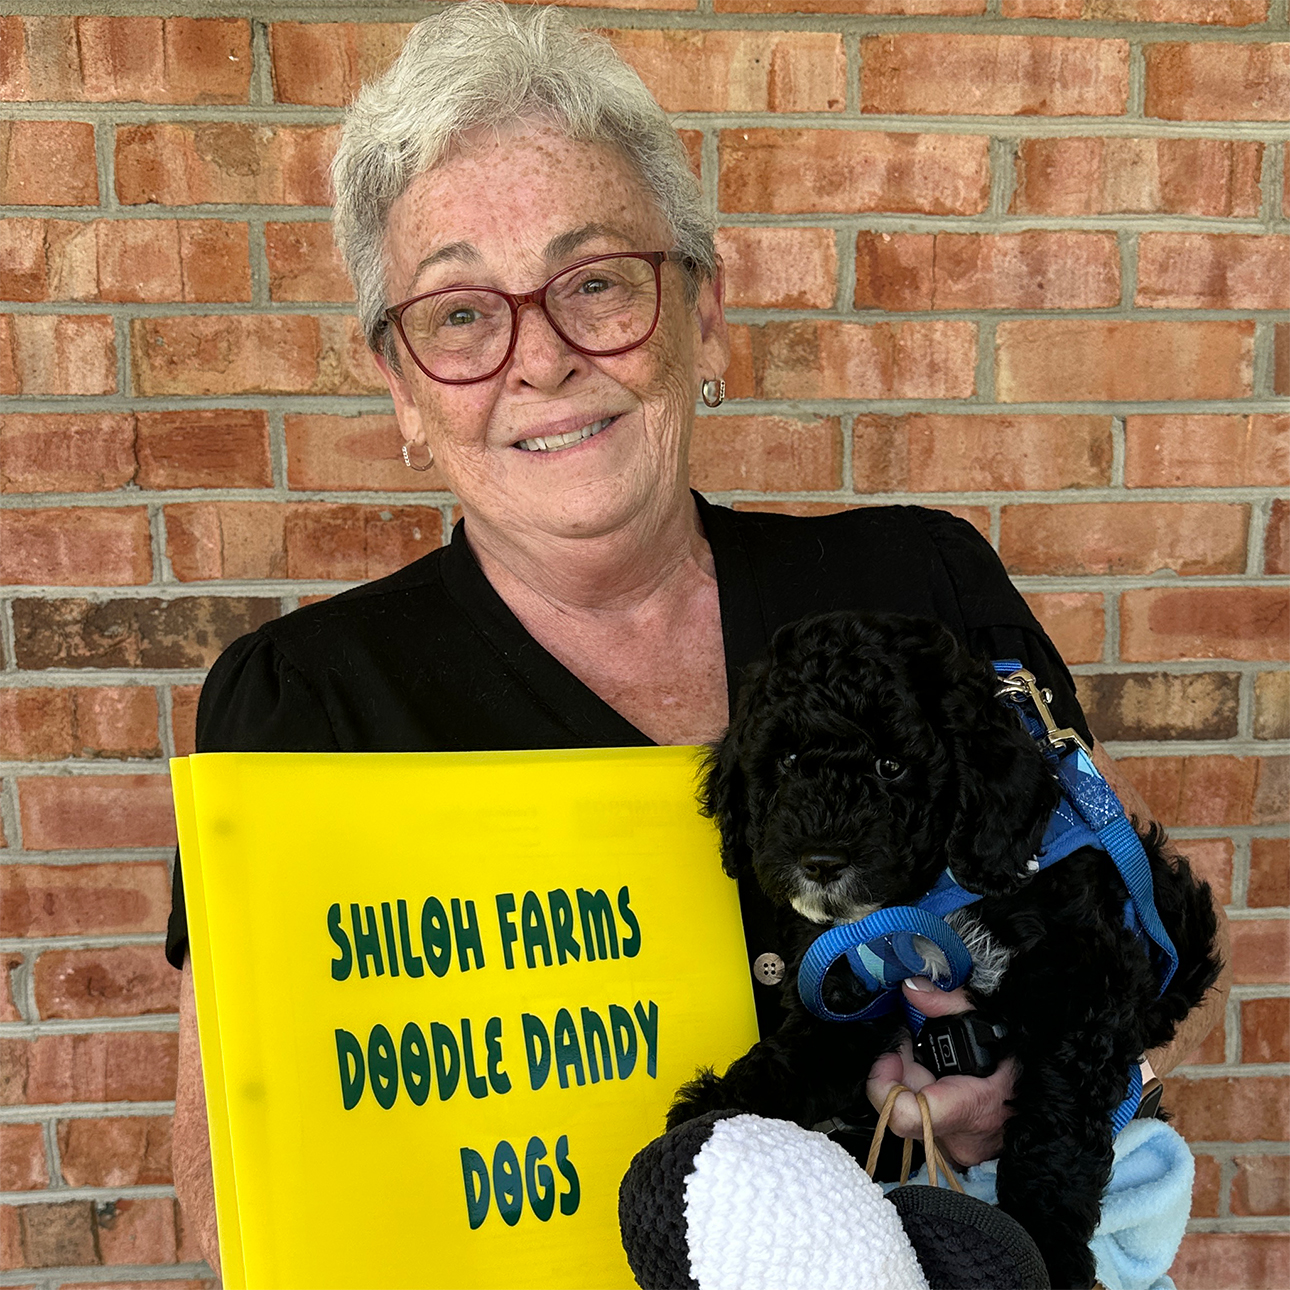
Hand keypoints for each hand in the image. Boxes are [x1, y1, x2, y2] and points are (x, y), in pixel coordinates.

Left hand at [865, 978, 1014, 1167]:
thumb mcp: (990, 1023)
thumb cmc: (1027, 1063)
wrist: (1060, 1101)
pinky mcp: (957, 1152)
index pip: (902, 1116)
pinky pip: (925, 1123)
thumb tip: (912, 989)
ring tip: (930, 1057)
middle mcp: (960, 1139)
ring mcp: (958, 1151)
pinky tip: (939, 1077)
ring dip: (912, 1082)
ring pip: (911, 1115)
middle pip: (900, 1107)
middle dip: (899, 1070)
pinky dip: (925, 1096)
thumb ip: (947, 1003)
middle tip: (912, 1042)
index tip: (893, 1053)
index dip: (883, 1081)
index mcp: (969, 1108)